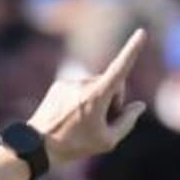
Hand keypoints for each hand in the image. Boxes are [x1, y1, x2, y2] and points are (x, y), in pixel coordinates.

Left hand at [26, 29, 149, 168]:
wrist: (37, 146)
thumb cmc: (74, 146)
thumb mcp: (107, 141)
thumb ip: (127, 121)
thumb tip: (139, 106)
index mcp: (96, 96)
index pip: (120, 69)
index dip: (132, 50)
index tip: (141, 32)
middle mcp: (83, 84)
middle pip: (112, 84)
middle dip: (113, 99)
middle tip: (103, 122)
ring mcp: (70, 82)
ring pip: (95, 87)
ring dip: (97, 100)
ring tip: (83, 122)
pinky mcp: (59, 85)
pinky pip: (79, 89)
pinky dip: (81, 100)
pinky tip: (71, 117)